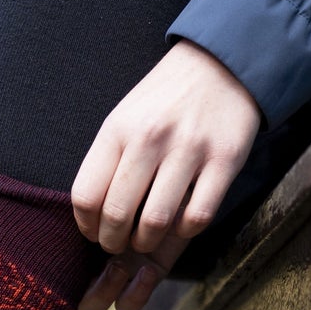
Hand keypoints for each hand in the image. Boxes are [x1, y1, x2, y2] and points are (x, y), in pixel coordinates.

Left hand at [73, 41, 259, 309]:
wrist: (222, 64)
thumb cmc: (165, 100)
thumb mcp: (124, 118)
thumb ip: (107, 160)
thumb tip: (90, 214)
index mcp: (117, 129)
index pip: (86, 196)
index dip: (86, 226)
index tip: (93, 233)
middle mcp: (150, 138)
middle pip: (117, 215)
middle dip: (112, 242)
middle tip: (117, 245)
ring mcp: (189, 149)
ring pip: (156, 222)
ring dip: (146, 242)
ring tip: (145, 239)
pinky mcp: (224, 160)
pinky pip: (198, 216)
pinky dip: (185, 231)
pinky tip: (180, 224)